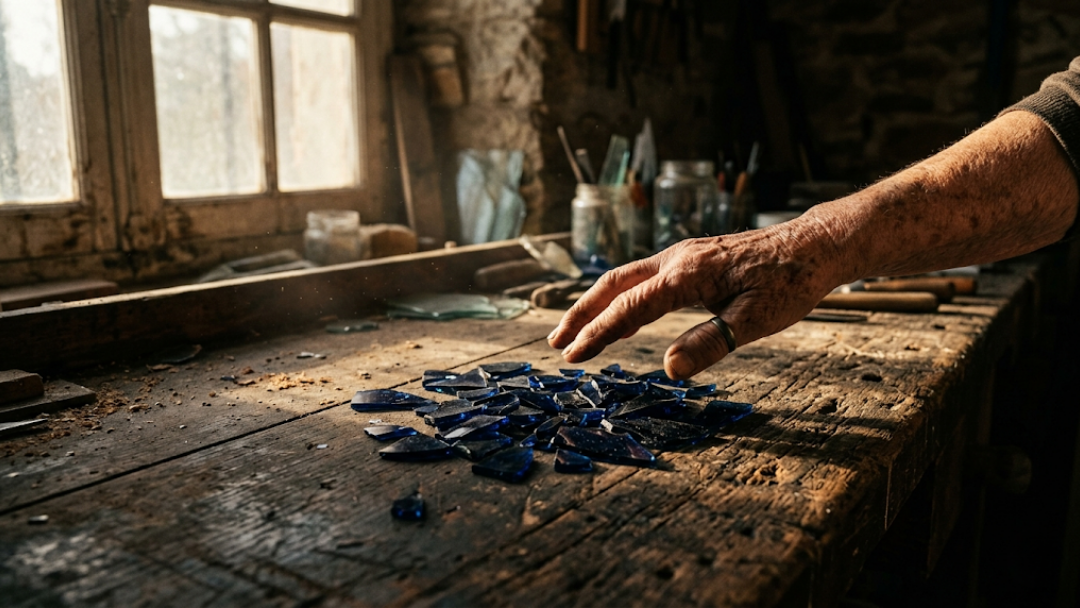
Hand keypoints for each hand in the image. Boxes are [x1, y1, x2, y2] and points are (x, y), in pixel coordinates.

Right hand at [547, 216, 846, 378]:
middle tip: (556, 343)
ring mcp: (682, 255)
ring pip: (625, 278)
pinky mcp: (691, 258)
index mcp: (687, 275)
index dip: (597, 334)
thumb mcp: (755, 321)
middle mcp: (677, 259)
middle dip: (580, 313)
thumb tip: (669, 369)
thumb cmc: (789, 283)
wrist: (813, 246)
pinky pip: (643, 277)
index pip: (629, 307)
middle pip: (612, 284)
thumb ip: (711, 344)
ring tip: (575, 331)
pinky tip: (621, 316)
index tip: (573, 357)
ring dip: (596, 303)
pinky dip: (620, 297)